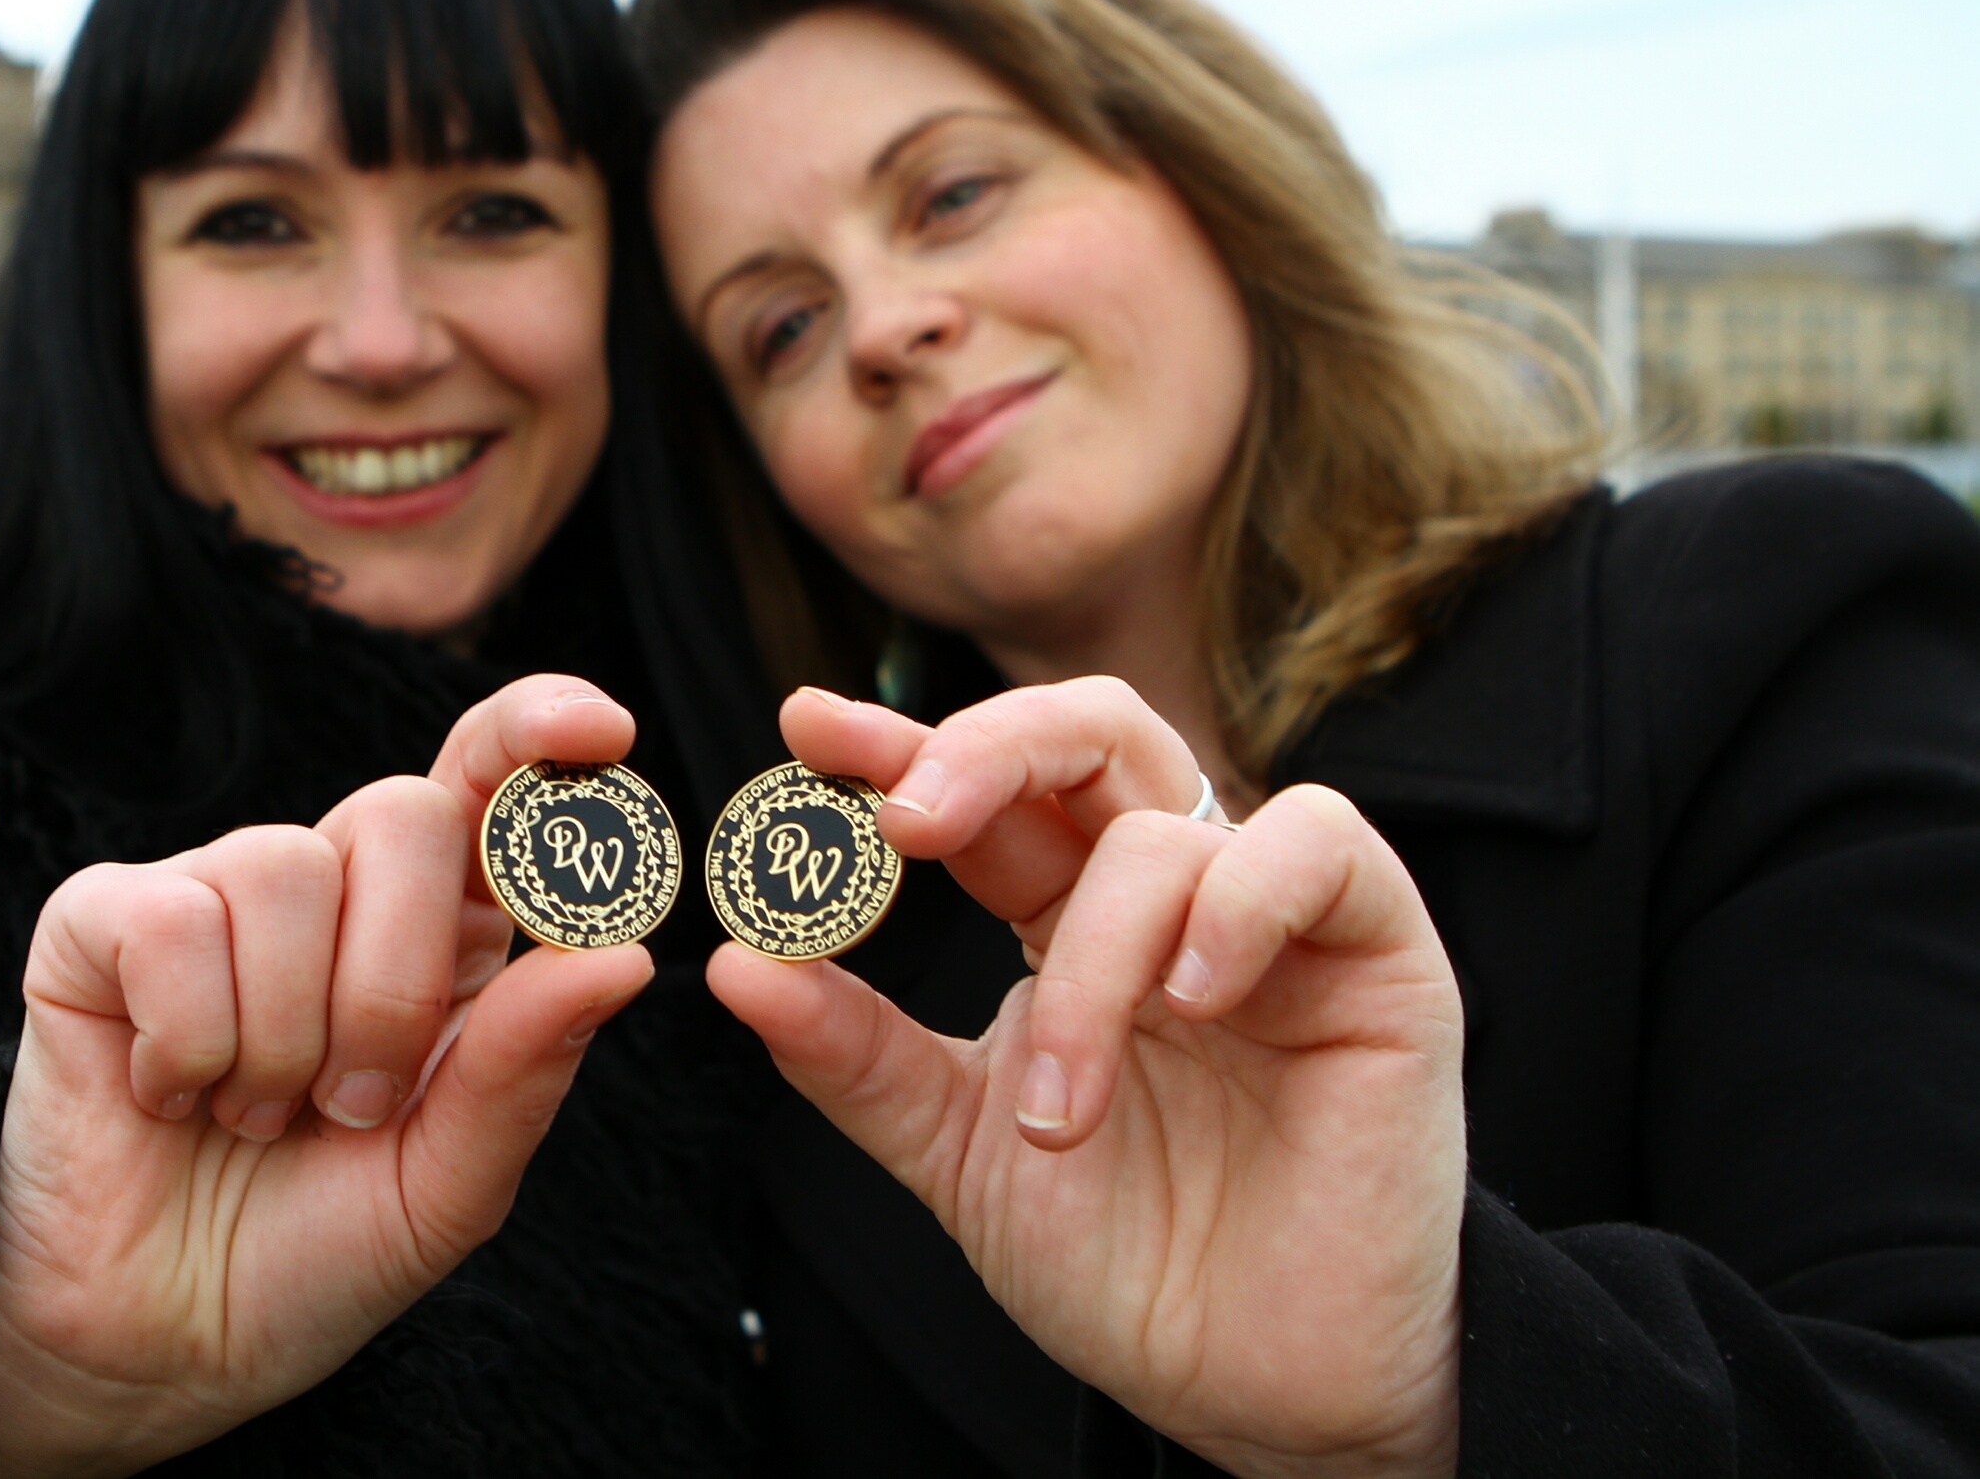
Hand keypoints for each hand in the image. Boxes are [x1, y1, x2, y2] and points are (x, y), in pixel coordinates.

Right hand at [0, 678, 651, 1476]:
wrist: (158, 1350)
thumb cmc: (312, 1253)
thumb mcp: (447, 1187)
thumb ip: (525, 1069)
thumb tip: (627, 956)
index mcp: (435, 932)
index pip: (490, 780)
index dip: (537, 730)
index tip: (602, 733)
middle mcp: (329, 888)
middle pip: (402, 814)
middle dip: (396, 980)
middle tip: (358, 1102)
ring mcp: (211, 892)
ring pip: (284, 867)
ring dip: (285, 1036)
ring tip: (259, 1115)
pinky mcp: (99, 923)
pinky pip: (173, 922)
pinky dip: (191, 1042)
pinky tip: (172, 1095)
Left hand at [709, 681, 1465, 1478]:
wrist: (1262, 1391)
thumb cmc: (1126, 1265)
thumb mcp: (959, 1153)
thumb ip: (856, 1057)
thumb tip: (738, 965)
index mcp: (1068, 916)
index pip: (987, 793)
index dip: (904, 746)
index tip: (807, 728)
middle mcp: (1169, 894)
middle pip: (1088, 736)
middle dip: (986, 750)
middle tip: (905, 820)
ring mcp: (1274, 918)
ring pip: (1168, 829)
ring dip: (1091, 961)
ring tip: (1059, 1112)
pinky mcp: (1381, 953)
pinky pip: (1321, 846)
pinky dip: (1241, 901)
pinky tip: (1194, 997)